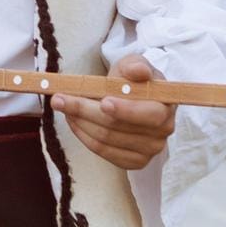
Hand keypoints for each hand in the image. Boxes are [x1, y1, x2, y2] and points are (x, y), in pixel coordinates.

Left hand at [52, 54, 174, 170]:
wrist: (132, 98)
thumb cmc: (133, 81)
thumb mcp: (134, 64)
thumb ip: (136, 65)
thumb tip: (138, 71)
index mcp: (166, 107)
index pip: (148, 114)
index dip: (125, 110)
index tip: (103, 101)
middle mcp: (161, 133)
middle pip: (117, 127)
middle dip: (84, 111)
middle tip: (59, 99)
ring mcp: (148, 150)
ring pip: (105, 140)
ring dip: (79, 122)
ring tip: (63, 106)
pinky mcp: (133, 162)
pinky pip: (102, 152)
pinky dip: (83, 136)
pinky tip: (74, 121)